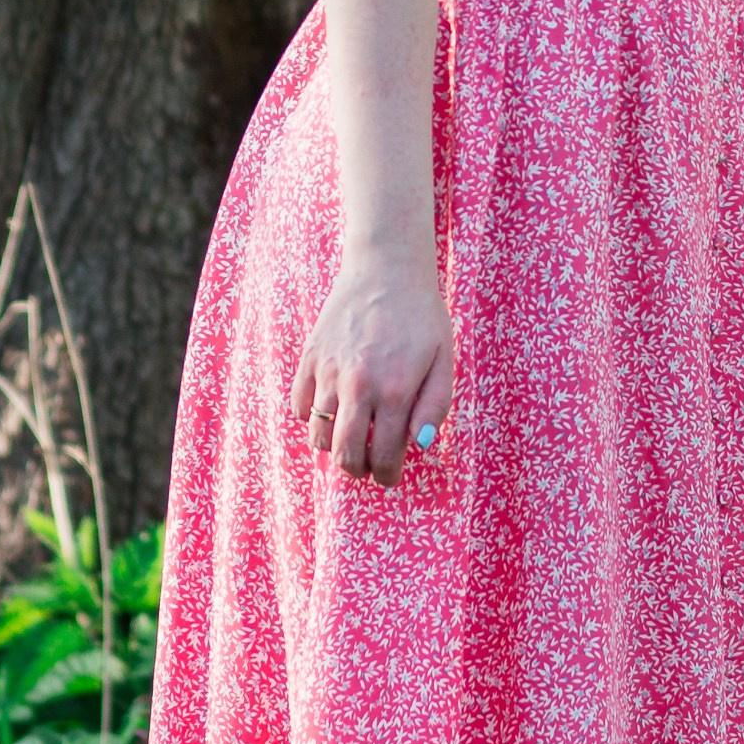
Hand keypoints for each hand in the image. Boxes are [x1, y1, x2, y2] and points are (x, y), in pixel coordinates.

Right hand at [290, 248, 456, 482]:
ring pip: (318, 435)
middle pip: (346, 455)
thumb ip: (435, 406)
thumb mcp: (444, 359)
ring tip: (349, 440)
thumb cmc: (422, 315)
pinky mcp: (309, 357)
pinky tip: (330, 410)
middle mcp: (358, 385)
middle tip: (368, 466)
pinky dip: (310, 418)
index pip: (384, 456)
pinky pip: (299, 406)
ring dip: (333, 448)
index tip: (389, 476)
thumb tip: (418, 446)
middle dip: (358, 470)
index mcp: (395, 390)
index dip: (387, 475)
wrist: (387, 267)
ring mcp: (329, 371)